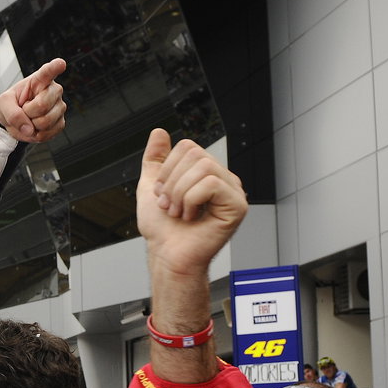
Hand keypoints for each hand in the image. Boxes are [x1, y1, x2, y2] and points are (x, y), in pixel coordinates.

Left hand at [0, 57, 67, 142]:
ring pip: (46, 122)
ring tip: (30, 117)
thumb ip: (13, 114)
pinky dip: (37, 135)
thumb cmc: (11, 104)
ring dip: (32, 125)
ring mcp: (59, 106)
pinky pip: (49, 133)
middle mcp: (53, 90)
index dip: (55, 67)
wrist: (14, 119)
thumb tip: (29, 129)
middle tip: (24, 109)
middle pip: (42, 105)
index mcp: (39, 79)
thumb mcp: (3, 104)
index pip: (48, 72)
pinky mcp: (60, 122)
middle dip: (27, 113)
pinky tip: (35, 127)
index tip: (60, 63)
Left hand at [136, 128, 247, 278]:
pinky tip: (191, 217)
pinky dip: (192, 200)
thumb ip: (155, 159)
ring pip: (203, 167)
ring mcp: (233, 191)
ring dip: (180, 193)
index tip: (162, 194)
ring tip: (179, 213)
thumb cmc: (163, 230)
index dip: (167, 169)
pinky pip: (212, 184)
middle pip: (195, 154)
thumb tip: (158, 132)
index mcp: (205, 173)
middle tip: (170, 206)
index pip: (187, 146)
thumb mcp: (151, 187)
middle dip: (172, 182)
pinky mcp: (237, 206)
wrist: (166, 255)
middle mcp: (222, 179)